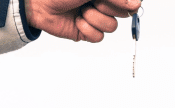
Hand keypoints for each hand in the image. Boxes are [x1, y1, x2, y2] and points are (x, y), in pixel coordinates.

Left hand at [25, 0, 140, 42]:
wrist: (39, 3)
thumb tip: (136, 4)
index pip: (131, 0)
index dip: (127, 2)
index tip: (118, 0)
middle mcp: (104, 3)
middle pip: (124, 13)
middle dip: (107, 7)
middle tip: (92, 1)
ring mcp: (96, 18)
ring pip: (111, 27)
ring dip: (94, 19)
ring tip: (81, 10)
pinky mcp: (87, 32)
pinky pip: (98, 38)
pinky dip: (87, 29)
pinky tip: (77, 21)